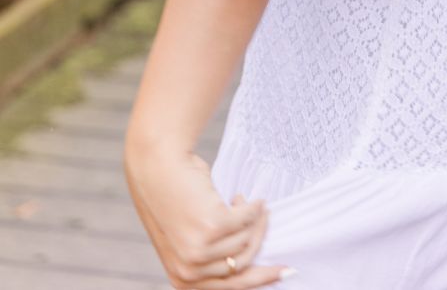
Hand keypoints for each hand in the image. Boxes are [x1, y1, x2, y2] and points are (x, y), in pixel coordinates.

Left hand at [124, 143, 287, 287]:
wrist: (159, 171)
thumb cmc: (177, 202)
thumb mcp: (189, 239)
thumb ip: (211, 257)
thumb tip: (250, 261)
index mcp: (183, 279)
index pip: (232, 287)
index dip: (262, 278)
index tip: (286, 270)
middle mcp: (189, 271)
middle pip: (244, 264)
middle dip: (260, 237)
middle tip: (266, 215)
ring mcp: (198, 252)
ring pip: (247, 241)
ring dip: (251, 217)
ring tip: (238, 200)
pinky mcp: (210, 228)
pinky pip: (247, 220)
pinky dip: (249, 206)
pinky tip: (238, 196)